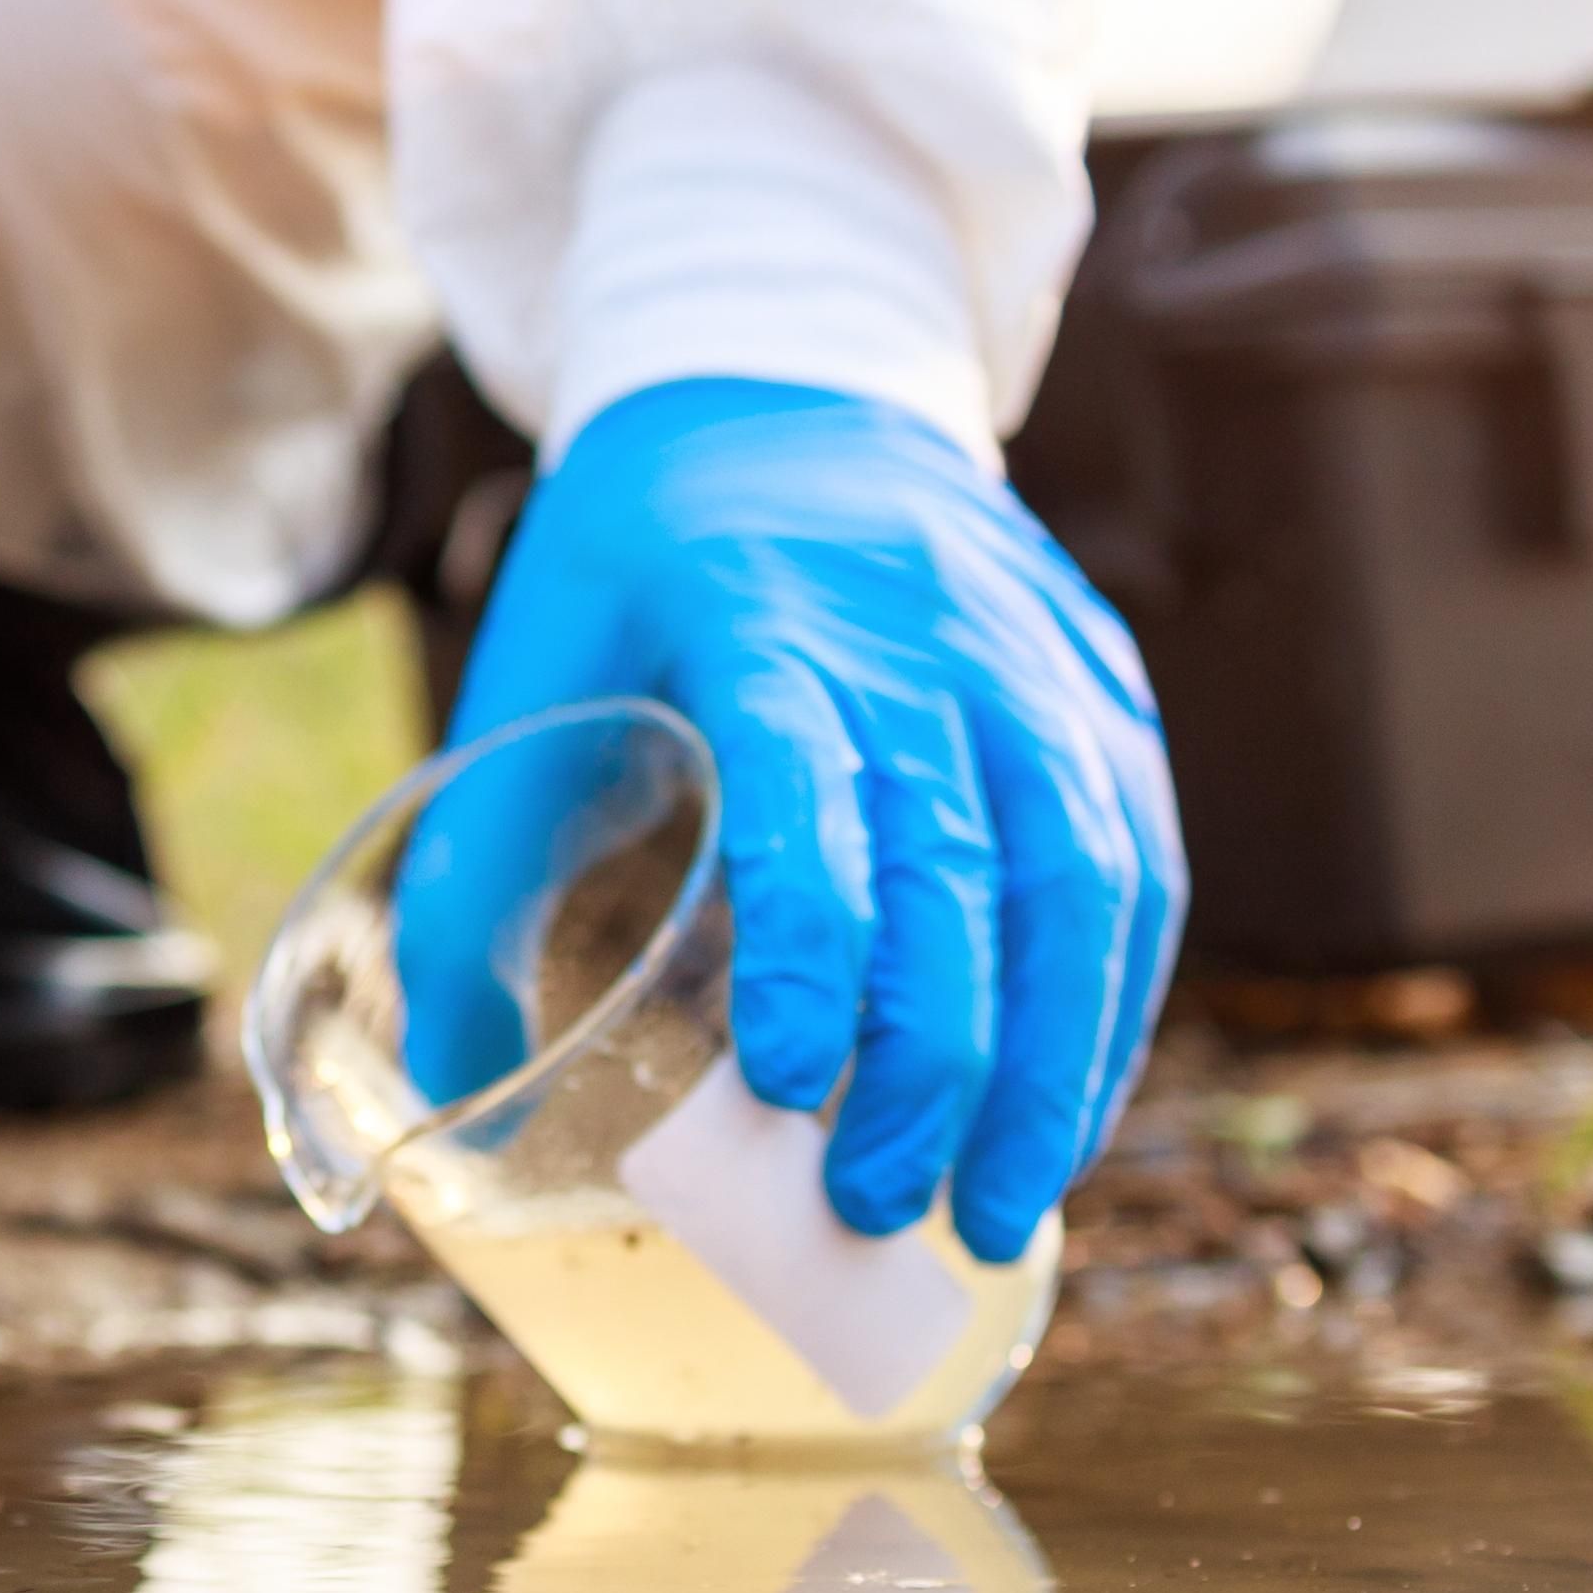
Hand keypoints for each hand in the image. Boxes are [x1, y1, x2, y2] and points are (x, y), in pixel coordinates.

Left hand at [444, 378, 1184, 1256]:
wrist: (794, 381)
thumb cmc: (635, 571)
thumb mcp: (528, 680)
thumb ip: (475, 877)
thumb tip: (454, 1088)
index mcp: (763, 618)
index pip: (811, 790)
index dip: (811, 945)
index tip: (782, 1087)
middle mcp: (926, 634)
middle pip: (965, 863)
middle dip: (933, 1059)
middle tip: (879, 1207)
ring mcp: (1038, 657)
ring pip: (1086, 877)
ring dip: (1053, 1064)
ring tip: (993, 1211)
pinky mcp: (1103, 689)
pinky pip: (1138, 864)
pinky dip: (1109, 1009)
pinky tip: (1063, 1118)